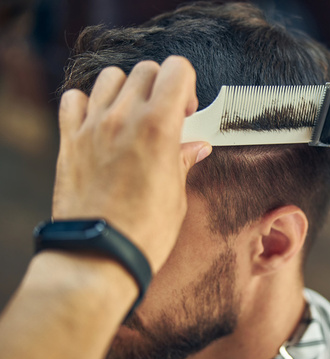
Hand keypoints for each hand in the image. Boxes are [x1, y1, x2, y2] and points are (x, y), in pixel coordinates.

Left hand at [52, 56, 211, 271]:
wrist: (101, 252)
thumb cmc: (143, 230)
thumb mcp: (176, 195)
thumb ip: (183, 161)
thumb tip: (196, 147)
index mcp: (159, 127)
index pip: (177, 70)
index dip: (187, 86)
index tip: (187, 110)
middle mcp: (124, 118)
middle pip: (146, 71)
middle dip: (161, 87)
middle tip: (165, 116)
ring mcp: (93, 126)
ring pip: (110, 78)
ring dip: (126, 91)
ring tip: (132, 117)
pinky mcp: (70, 141)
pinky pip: (74, 99)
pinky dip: (87, 103)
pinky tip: (100, 123)